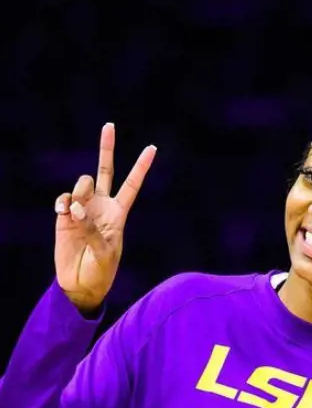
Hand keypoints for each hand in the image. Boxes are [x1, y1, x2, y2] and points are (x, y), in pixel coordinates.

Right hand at [54, 123, 155, 312]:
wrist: (81, 283)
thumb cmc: (101, 271)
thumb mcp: (104, 253)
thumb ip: (91, 229)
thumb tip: (76, 209)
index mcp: (119, 213)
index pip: (132, 185)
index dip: (141, 167)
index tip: (152, 148)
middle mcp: (102, 205)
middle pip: (105, 170)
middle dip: (106, 148)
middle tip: (109, 125)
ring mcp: (82, 208)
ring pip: (81, 183)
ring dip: (79, 193)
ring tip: (76, 214)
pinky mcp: (64, 215)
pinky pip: (63, 199)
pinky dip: (63, 203)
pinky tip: (63, 214)